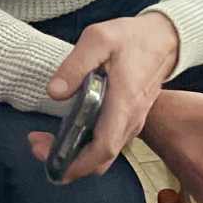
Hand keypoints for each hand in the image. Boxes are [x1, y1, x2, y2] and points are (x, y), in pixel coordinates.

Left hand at [43, 13, 179, 183]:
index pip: (103, 148)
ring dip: (74, 155)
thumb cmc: (132, 38)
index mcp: (123, 104)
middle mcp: (130, 120)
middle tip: (37, 146)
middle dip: (68, 164)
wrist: (165, 38)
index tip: (50, 160)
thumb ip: (75, 64)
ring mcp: (132, 122)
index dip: (76, 163)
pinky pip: (107, 143)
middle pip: (100, 160)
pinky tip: (66, 131)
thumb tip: (55, 92)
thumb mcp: (99, 39)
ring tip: (44, 139)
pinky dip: (85, 146)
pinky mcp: (129, 119)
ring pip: (103, 155)